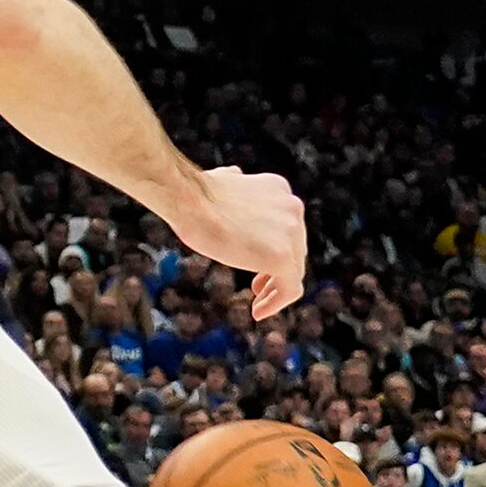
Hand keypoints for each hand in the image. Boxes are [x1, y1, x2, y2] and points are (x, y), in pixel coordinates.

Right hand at [167, 165, 304, 318]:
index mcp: (279, 190)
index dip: (271, 246)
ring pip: (295, 269)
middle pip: (294, 249)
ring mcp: (291, 233)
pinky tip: (259, 312)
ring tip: (259, 303)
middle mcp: (293, 209)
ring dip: (277, 288)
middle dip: (276, 268)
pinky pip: (291, 288)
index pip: (285, 227)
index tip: (253, 260)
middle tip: (256, 286)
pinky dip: (277, 302)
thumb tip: (232, 174)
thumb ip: (234, 182)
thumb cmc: (194, 192)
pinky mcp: (282, 258)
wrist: (190, 200)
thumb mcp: (222, 180)